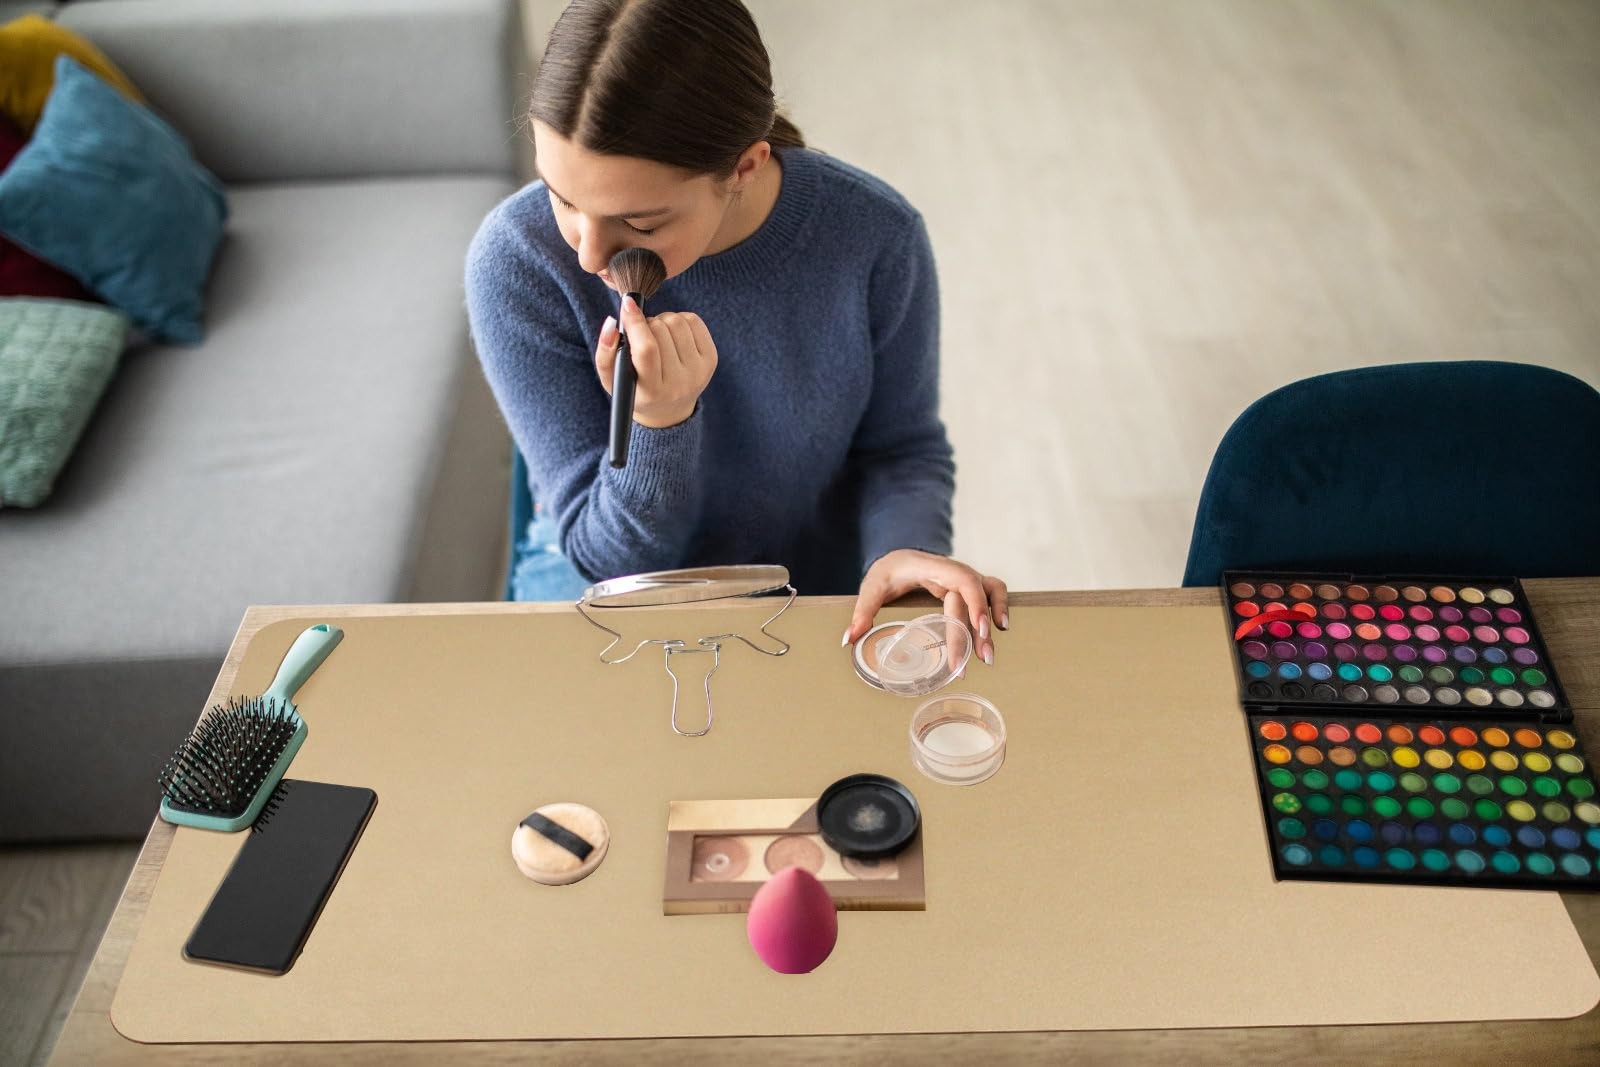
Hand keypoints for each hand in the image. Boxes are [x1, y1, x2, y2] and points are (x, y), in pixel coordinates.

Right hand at [595, 295, 717, 428]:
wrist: (668, 409)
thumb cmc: (635, 389)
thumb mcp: (612, 379)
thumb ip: (605, 352)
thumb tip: (613, 322)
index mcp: (652, 391)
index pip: (647, 350)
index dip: (635, 323)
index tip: (627, 304)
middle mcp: (679, 384)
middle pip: (662, 331)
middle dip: (647, 323)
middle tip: (642, 334)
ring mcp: (699, 372)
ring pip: (678, 322)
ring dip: (662, 320)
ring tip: (656, 335)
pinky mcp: (711, 359)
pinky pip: (694, 321)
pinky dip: (680, 319)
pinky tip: (672, 334)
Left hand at [844, 549, 1008, 665]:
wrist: (898, 556)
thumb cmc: (889, 569)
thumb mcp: (873, 586)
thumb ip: (863, 611)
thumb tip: (850, 639)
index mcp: (935, 568)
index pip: (964, 582)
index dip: (975, 604)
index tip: (978, 630)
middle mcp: (955, 571)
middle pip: (975, 599)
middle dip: (979, 631)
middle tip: (979, 661)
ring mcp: (964, 577)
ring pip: (991, 593)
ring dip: (993, 621)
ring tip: (988, 656)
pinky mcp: (968, 587)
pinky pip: (991, 593)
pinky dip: (999, 607)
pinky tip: (1000, 629)